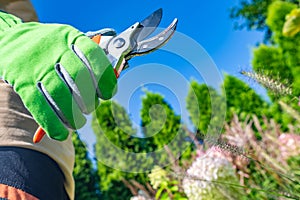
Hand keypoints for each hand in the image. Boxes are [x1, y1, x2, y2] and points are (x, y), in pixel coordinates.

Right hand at [0, 12, 116, 140]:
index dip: (105, 77)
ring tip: (78, 122)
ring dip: (73, 115)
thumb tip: (110, 84)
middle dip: (89, 98)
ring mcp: (37, 65)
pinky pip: (39, 105)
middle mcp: (54, 49)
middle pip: (79, 76)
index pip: (93, 55)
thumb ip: (89, 60)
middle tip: (90, 107)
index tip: (108, 94)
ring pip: (59, 94)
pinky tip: (61, 133)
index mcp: (70, 37)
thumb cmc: (51, 47)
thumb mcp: (70, 43)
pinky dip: (52, 124)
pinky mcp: (22, 81)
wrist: (11, 40)